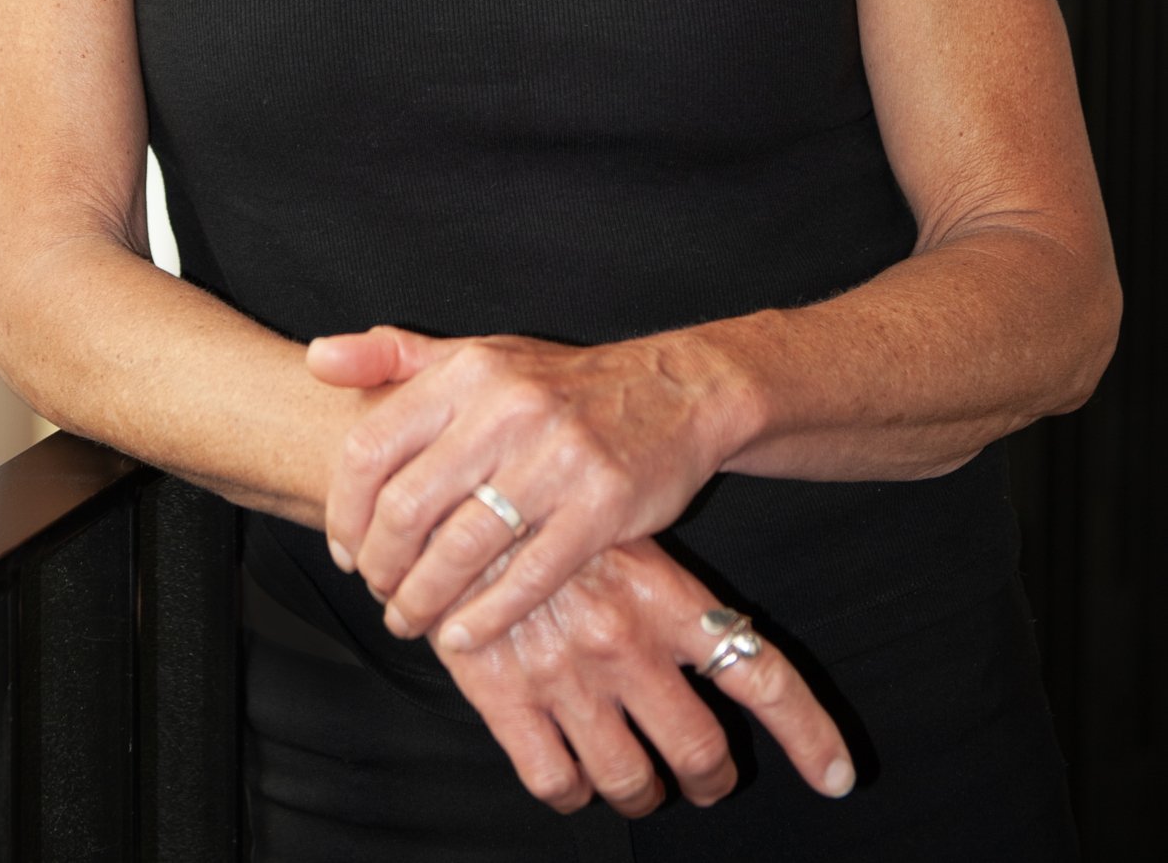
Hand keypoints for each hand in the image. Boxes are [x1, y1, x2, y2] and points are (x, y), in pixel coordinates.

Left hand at [308, 323, 746, 650]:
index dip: (343, 511)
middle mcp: (507, 410)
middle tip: (378, 591)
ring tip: (410, 620)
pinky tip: (463, 636)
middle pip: (407, 509)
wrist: (674, 392)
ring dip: (422, 601)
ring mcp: (557, 460)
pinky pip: (526, 579)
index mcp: (468, 371)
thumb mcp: (478, 353)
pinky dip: (484, 619)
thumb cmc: (558, 383)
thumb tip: (316, 357)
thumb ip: (394, 357)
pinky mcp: (602, 508)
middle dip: (379, 567)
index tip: (343, 548)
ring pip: (460, 551)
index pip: (371, 448)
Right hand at [430, 537, 855, 816]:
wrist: (440, 487)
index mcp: (664, 593)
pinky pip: (556, 783)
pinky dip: (571, 793)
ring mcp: (567, 675)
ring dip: (642, 791)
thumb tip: (722, 633)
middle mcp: (626, 641)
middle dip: (709, 779)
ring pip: (632, 781)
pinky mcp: (506, 698)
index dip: (807, 733)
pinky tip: (571, 776)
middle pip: (701, 750)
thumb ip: (667, 579)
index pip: (758, 673)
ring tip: (640, 783)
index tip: (839, 775)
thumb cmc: (538, 497)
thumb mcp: (617, 518)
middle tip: (704, 781)